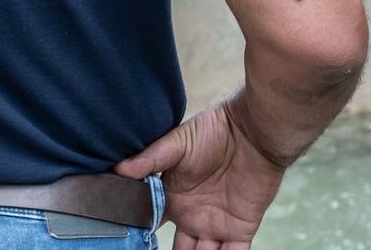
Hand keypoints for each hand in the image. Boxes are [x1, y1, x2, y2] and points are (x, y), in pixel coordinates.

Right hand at [116, 96, 287, 249]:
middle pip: (179, 248)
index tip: (129, 237)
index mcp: (172, 198)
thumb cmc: (213, 132)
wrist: (252, 133)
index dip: (142, 231)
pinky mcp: (241, 231)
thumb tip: (118, 170)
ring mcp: (216, 226)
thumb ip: (150, 159)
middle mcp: (191, 217)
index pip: (152, 221)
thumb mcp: (177, 143)